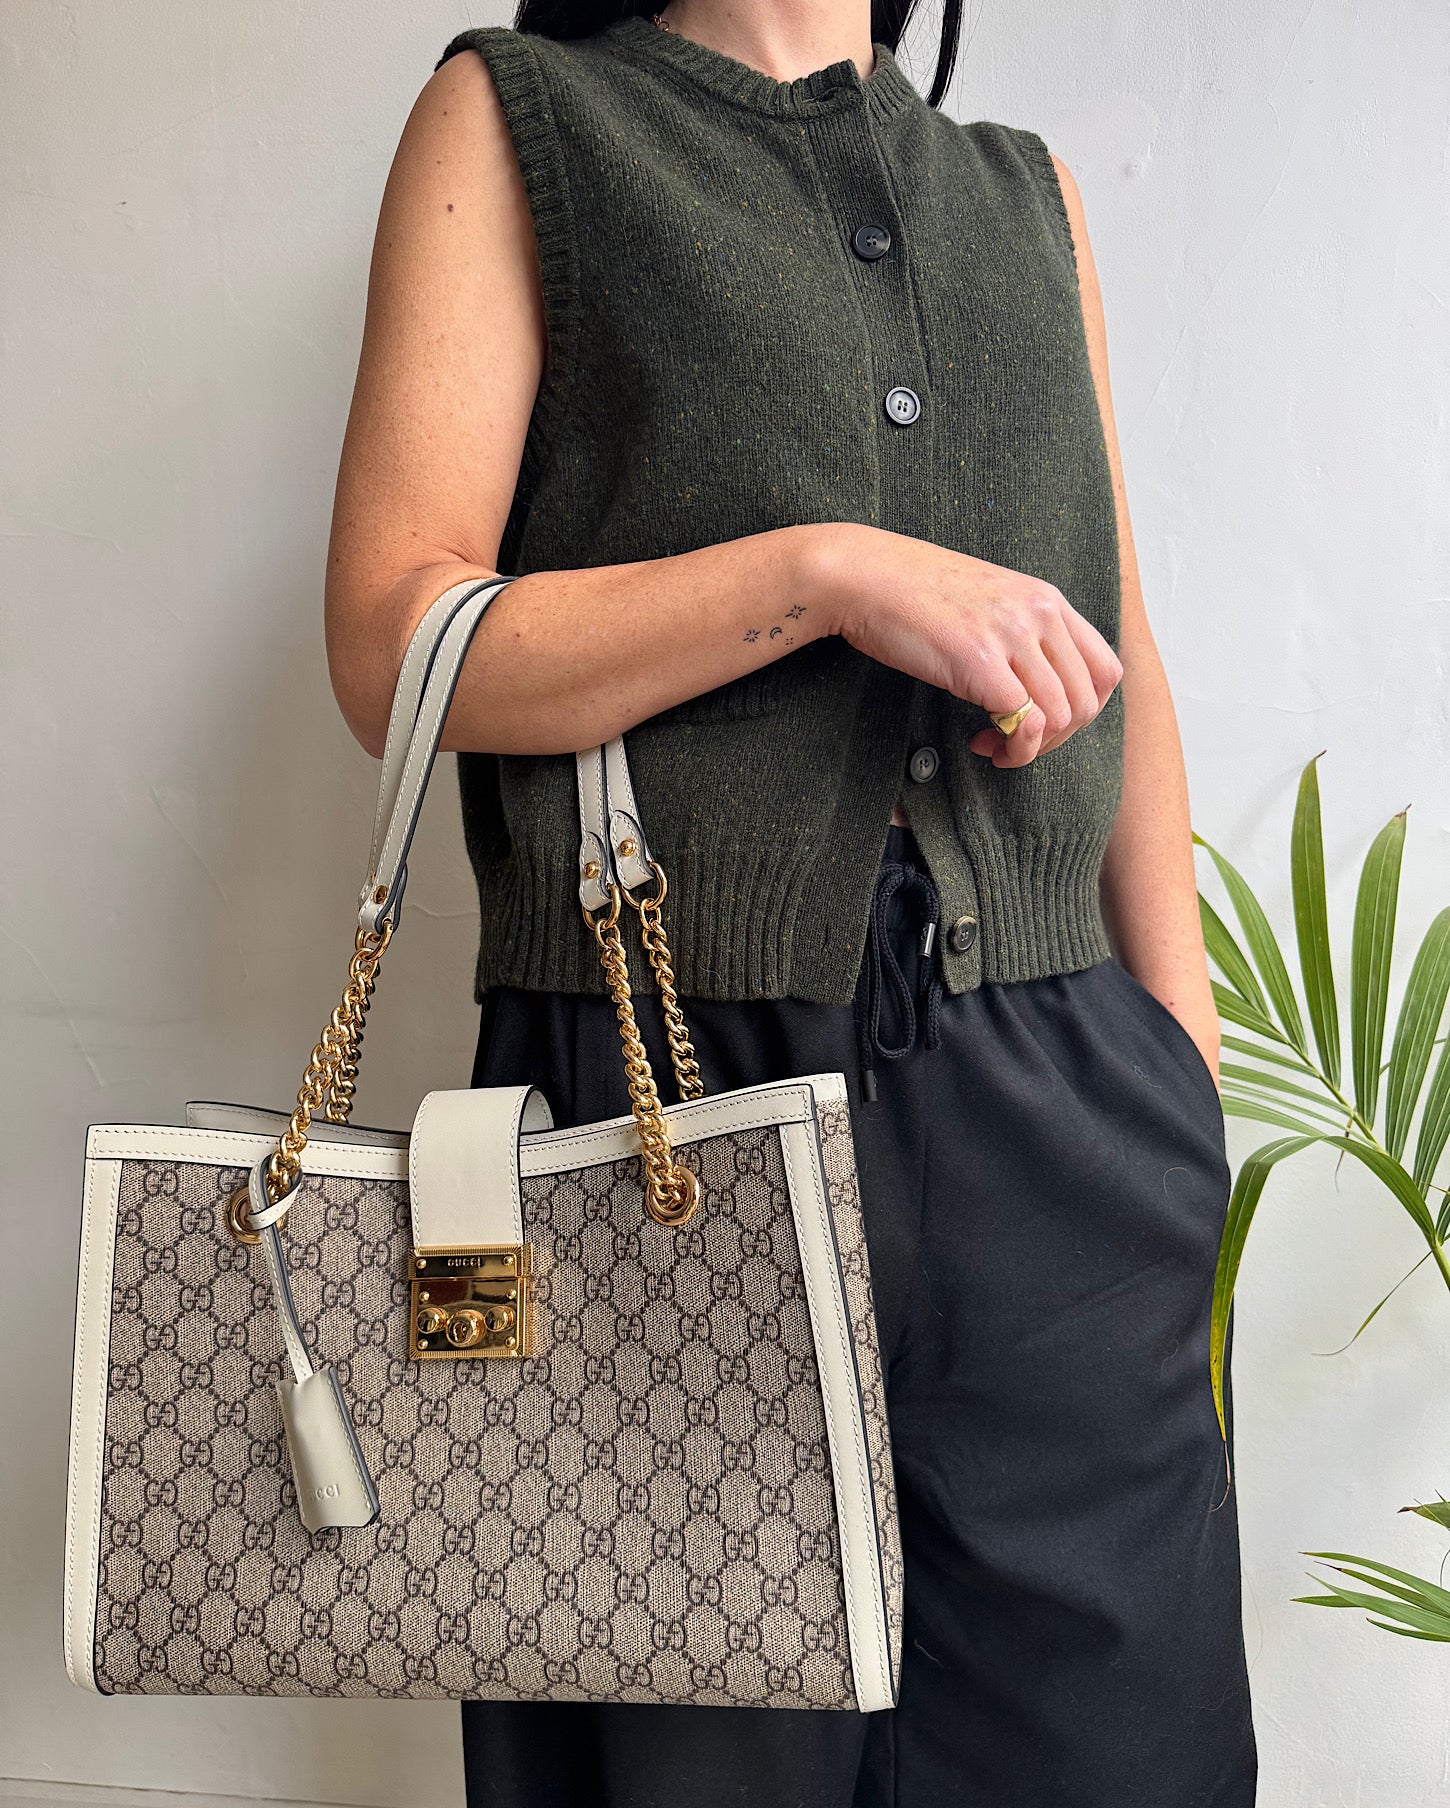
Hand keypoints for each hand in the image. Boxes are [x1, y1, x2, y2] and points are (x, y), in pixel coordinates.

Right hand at [814, 524, 1122, 768]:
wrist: (863, 575)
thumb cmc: (912, 592)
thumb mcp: (988, 602)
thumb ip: (1021, 633)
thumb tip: (1036, 684)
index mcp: (1047, 600)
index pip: (1106, 669)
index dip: (1083, 710)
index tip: (1043, 720)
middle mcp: (1040, 614)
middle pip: (1089, 700)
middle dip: (1058, 738)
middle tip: (1015, 742)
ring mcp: (1012, 637)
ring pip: (1061, 717)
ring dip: (1031, 747)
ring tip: (994, 745)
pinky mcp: (980, 662)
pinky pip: (1025, 722)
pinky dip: (1010, 747)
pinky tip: (981, 741)